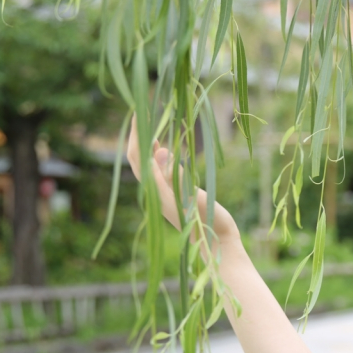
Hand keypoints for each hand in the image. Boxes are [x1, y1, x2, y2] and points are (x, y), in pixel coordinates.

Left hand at [126, 114, 238, 243]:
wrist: (216, 241)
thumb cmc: (205, 220)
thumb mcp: (187, 196)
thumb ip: (169, 177)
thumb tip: (158, 151)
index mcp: (155, 190)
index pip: (138, 156)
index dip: (136, 133)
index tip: (138, 112)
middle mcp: (156, 190)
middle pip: (139, 158)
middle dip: (138, 134)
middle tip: (141, 112)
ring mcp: (165, 192)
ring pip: (149, 163)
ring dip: (147, 143)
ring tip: (150, 124)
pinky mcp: (176, 195)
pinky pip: (162, 171)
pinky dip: (160, 156)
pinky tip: (165, 148)